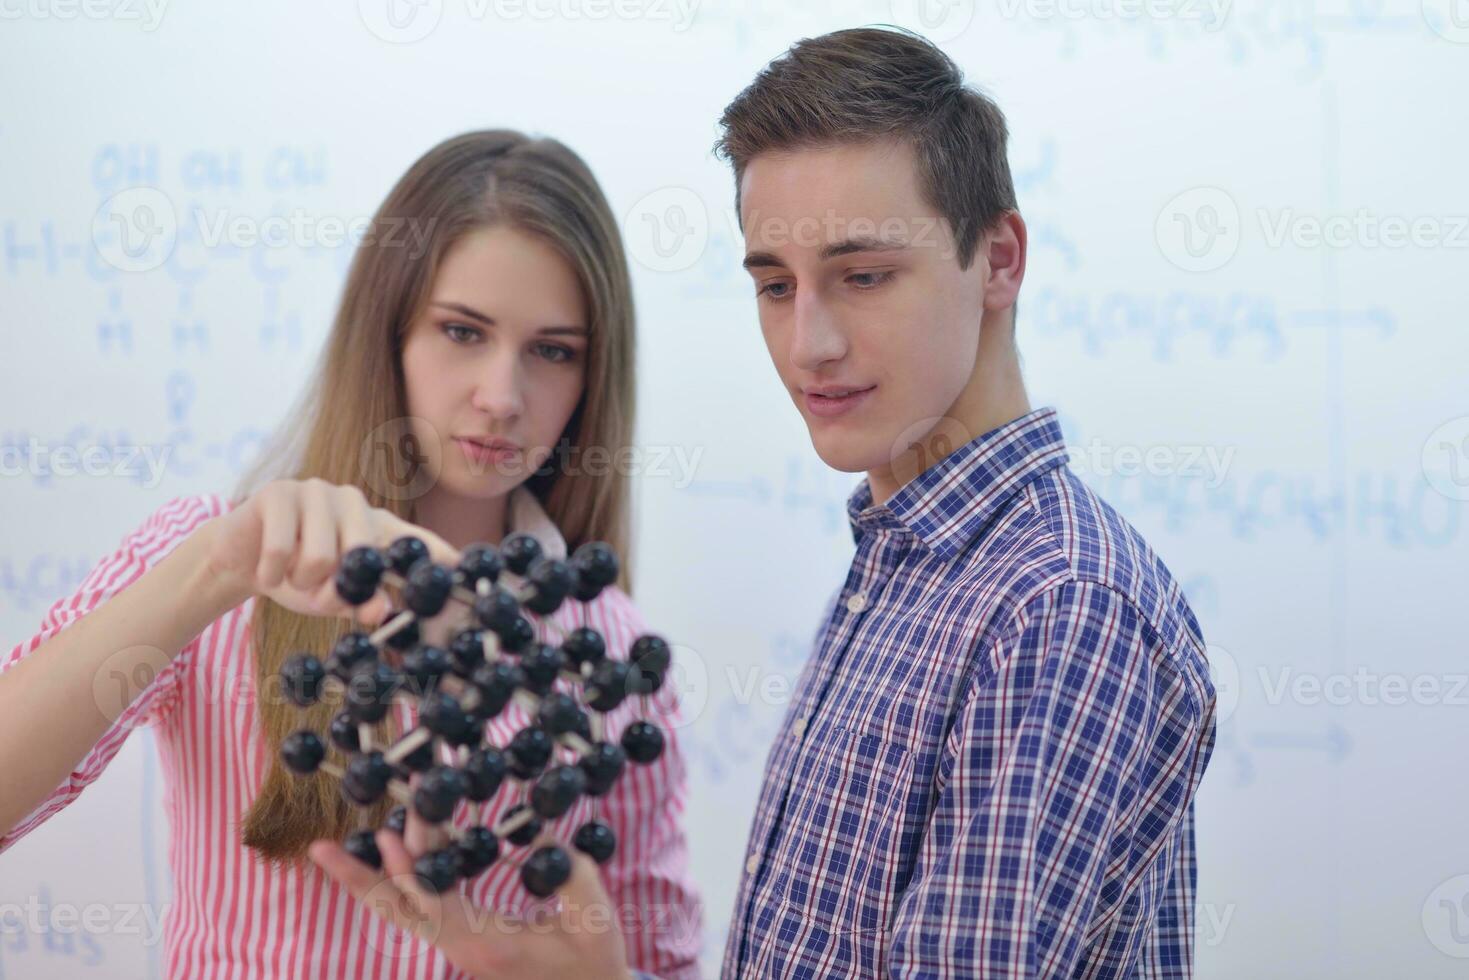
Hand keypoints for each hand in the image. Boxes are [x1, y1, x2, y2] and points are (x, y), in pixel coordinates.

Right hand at [201, 478, 460, 624]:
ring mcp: (318, 491)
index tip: (467, 575)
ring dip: (299, 582)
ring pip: (321, 558)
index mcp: (378, 529)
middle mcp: (356, 503)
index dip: (444, 558)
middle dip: (336, 590)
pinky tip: (267, 567)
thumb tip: (383, 611)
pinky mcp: (279, 492)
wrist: (238, 558)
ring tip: (290, 574)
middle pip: (364, 557)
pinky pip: (282, 549)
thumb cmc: (298, 577)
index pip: (419, 542)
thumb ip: (363, 604)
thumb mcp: (335, 598)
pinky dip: (270, 573)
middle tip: (316, 592)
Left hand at [309, 822, 634, 979]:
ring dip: (368, 880)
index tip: (391, 831)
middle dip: (360, 878)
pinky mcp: (463, 941)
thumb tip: (538, 831)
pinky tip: (387, 858)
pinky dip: (398, 883)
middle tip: (322, 849)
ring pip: (400, 913)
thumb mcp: (594, 913)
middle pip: (397, 912)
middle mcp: (460, 947)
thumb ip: (569, 870)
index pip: (433, 904)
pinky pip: (419, 910)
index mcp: (487, 942)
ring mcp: (458, 947)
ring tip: (329, 853)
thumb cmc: (595, 958)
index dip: (410, 868)